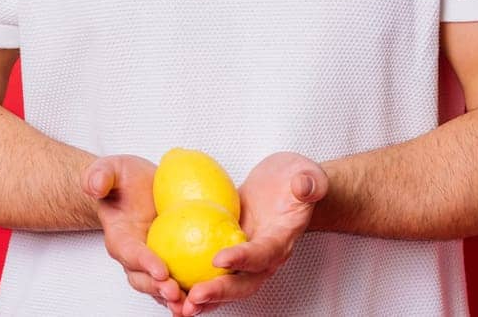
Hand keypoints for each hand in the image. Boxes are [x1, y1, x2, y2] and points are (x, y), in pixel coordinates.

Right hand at [83, 154, 186, 314]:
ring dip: (174, 298)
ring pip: (160, 287)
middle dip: (159, 289)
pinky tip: (209, 293)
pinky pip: (180, 279)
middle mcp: (134, 257)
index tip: (161, 270)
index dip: (144, 263)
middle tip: (177, 293)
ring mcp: (151, 263)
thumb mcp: (111, 169)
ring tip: (191, 305)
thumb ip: (99, 176)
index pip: (130, 253)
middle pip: (143, 279)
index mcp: (119, 238)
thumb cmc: (123, 180)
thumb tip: (95, 186)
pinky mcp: (170, 262)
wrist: (136, 188)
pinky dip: (191, 290)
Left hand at [179, 151, 328, 316]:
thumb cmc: (298, 180)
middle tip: (193, 297)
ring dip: (203, 298)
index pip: (264, 254)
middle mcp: (264, 257)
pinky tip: (168, 283)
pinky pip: (212, 271)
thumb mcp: (307, 174)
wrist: (289, 187)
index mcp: (282, 239)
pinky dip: (193, 281)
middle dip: (219, 292)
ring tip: (177, 305)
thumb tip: (303, 186)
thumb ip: (309, 182)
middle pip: (243, 283)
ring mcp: (246, 257)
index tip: (220, 258)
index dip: (244, 259)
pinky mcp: (230, 251)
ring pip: (226, 285)